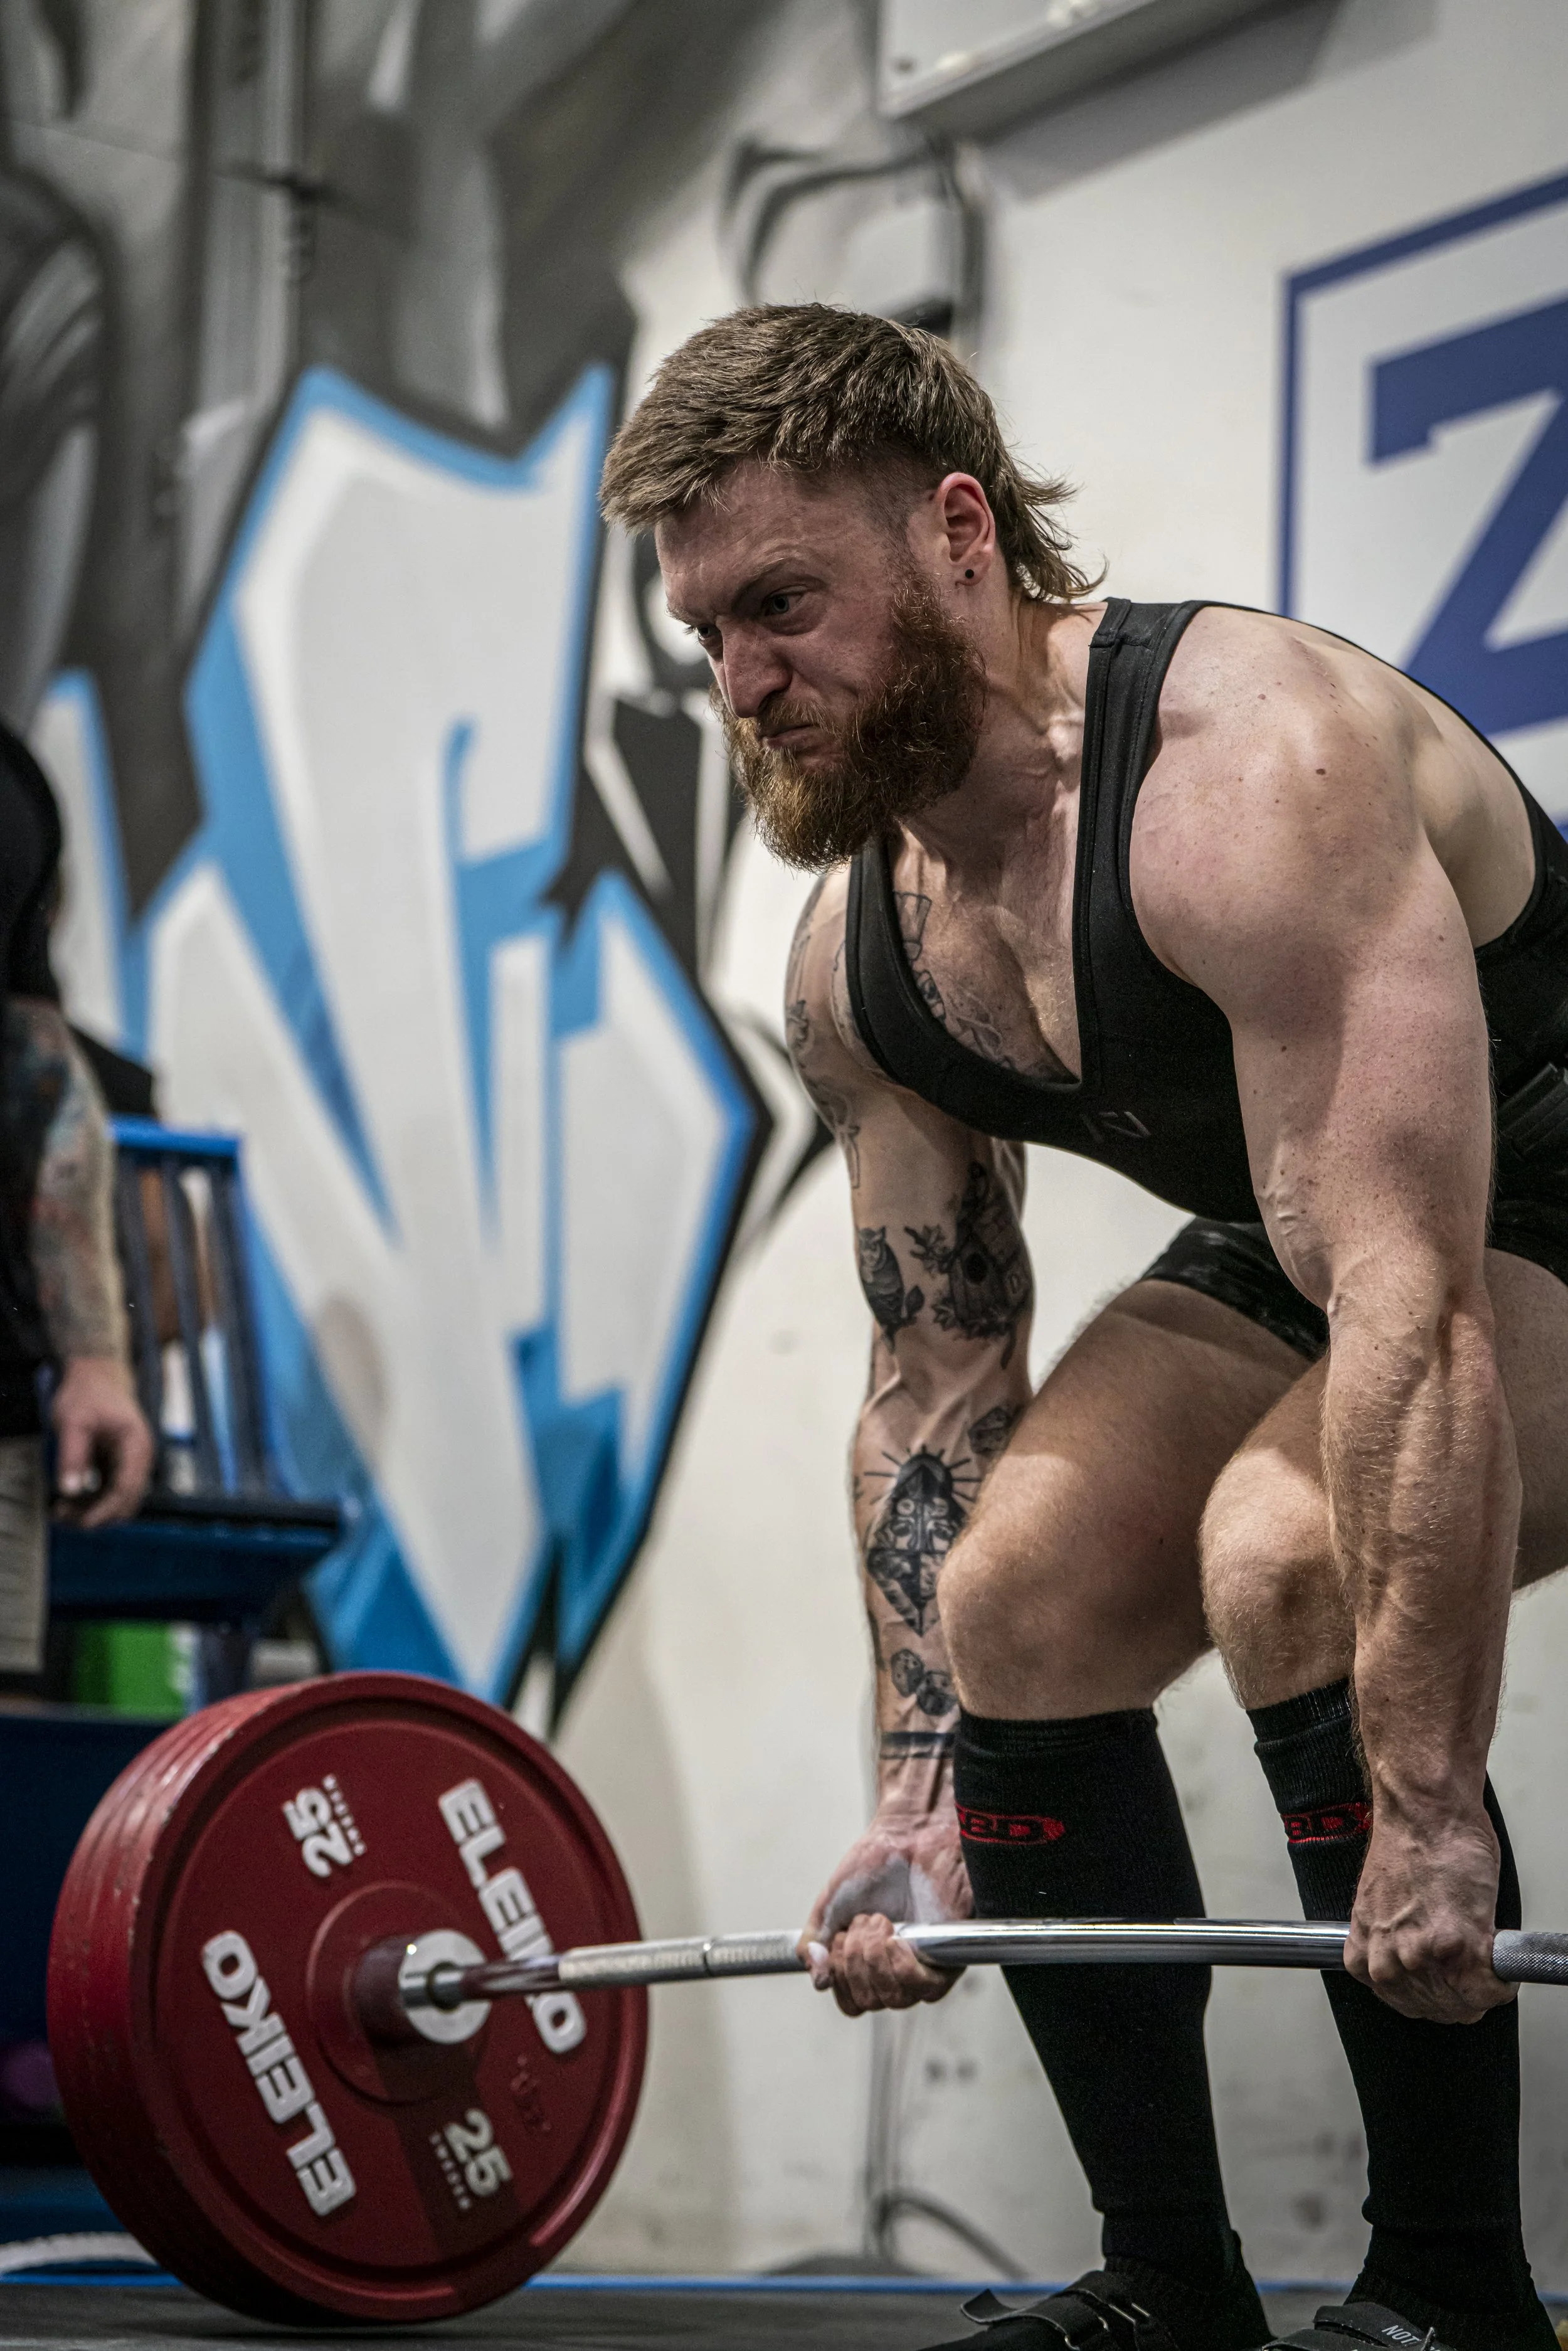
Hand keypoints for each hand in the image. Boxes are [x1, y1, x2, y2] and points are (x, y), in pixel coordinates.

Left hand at [52, 1356, 154, 1527]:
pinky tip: (68, 1501)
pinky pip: (109, 1493)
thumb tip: (70, 1491)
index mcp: (136, 1445)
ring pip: (118, 1502)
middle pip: (126, 1501)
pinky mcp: (118, 1466)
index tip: (82, 1522)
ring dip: (92, 1511)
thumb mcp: (73, 1421)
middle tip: (62, 1515)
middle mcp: (139, 1459)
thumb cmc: (88, 1393)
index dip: (106, 1510)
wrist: (96, 1375)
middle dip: (96, 1515)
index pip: (127, 1488)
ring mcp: (130, 1463)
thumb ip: (73, 1456)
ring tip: (60, 1511)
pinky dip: (91, 1502)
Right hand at [797, 1803, 970, 2015]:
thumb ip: (816, 1943)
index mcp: (867, 1962)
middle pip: (871, 2002)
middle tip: (860, 1922)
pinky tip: (897, 1937)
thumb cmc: (874, 1864)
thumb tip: (818, 1980)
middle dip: (855, 1960)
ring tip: (878, 1921)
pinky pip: (926, 1989)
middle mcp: (895, 1969)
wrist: (908, 1837)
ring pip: (896, 1999)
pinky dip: (902, 1964)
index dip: (841, 1980)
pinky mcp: (948, 1958)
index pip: (852, 2003)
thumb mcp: (830, 1904)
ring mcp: (922, 1965)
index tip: (838, 1943)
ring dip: (876, 1958)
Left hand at [1346, 1810, 1513, 2022]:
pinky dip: (1503, 1978)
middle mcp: (1388, 1962)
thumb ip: (1397, 1945)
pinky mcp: (1457, 1948)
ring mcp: (1421, 1958)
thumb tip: (1420, 1964)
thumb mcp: (1383, 1908)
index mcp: (1365, 1953)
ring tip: (1485, 1954)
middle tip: (1475, 1968)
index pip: (1407, 2005)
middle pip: (1439, 2009)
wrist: (1423, 1813)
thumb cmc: (1407, 1845)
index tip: (1450, 1980)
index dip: (1437, 1991)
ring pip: (1466, 2005)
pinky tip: (1498, 1952)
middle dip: (1463, 1992)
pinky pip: (1491, 1990)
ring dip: (1483, 1986)